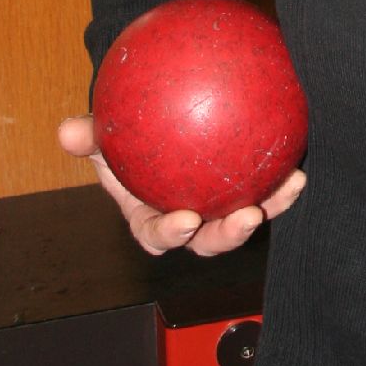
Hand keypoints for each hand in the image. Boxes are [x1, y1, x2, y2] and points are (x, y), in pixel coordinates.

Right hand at [57, 114, 305, 257]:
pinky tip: (299, 161)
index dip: (172, 234)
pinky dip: (283, 178)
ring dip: (272, 206)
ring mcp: (220, 208)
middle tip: (246, 217)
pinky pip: (267, 186)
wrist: (156, 124)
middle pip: (210, 240)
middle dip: (229, 235)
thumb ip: (89, 135)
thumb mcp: (103, 136)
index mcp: (152, 217)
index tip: (185, 220)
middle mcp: (190, 220)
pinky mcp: (247, 190)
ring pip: (246, 217)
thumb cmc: (125, 136)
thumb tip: (66, 131)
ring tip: (290, 186)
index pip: (159, 235)